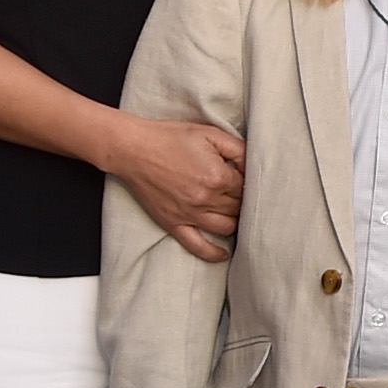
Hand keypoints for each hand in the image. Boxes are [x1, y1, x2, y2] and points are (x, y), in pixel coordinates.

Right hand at [107, 112, 244, 261]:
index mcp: (217, 176)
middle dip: (244, 201)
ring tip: (237, 216)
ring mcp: (189, 214)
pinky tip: (224, 254)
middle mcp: (206, 199)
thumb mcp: (210, 133)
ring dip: (235, 222)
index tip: (248, 179)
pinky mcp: (174, 223)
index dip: (249, 182)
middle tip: (244, 196)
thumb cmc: (170, 138)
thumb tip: (254, 166)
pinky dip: (213, 253)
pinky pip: (197, 246)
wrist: (133, 149)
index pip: (247, 187)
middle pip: (239, 208)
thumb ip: (238, 149)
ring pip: (226, 227)